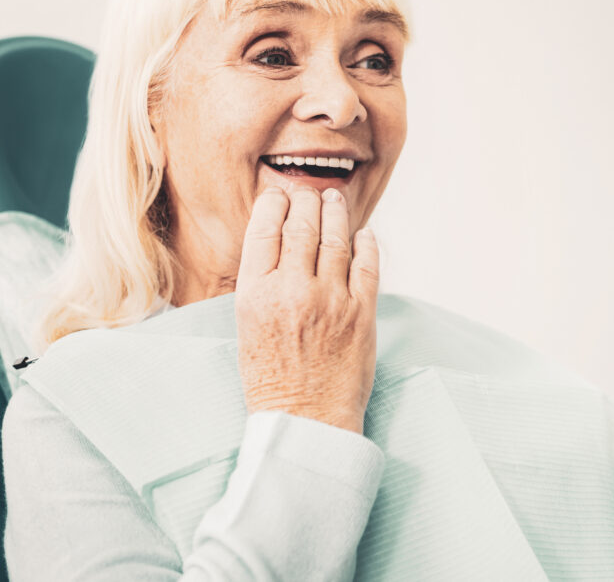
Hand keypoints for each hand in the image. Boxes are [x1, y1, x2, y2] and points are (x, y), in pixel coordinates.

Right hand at [233, 185, 379, 433]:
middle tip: (309, 194)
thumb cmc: (271, 379)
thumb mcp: (246, 326)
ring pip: (336, 238)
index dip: (274, 204)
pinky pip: (367, 264)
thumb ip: (261, 283)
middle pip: (302, 225)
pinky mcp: (361, 313)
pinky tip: (363, 234)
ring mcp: (330, 300)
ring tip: (335, 201)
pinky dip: (366, 242)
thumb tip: (278, 241)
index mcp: (255, 294)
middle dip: (306, 201)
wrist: (305, 420)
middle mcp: (292, 291)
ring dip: (336, 212)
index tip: (280, 196)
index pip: (265, 229)